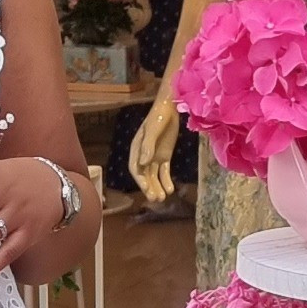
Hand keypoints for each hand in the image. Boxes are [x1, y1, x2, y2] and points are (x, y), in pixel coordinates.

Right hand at [129, 93, 179, 207]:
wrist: (171, 108)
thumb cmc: (158, 116)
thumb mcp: (153, 130)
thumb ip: (148, 146)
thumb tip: (144, 162)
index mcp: (136, 149)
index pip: (135, 168)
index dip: (140, 179)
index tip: (146, 188)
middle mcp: (143, 155)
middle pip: (145, 175)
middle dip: (149, 187)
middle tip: (156, 199)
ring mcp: (154, 157)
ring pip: (154, 176)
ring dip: (157, 187)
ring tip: (163, 198)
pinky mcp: (164, 157)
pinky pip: (164, 172)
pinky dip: (166, 181)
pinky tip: (171, 189)